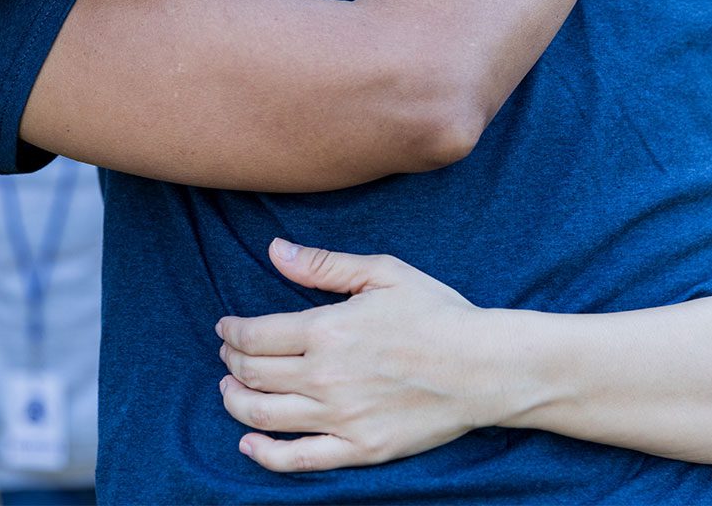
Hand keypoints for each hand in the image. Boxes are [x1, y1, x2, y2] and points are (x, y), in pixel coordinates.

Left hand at [214, 239, 497, 471]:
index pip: (254, 335)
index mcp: (328, 330)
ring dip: (235, 403)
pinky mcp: (359, 449)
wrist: (484, 367)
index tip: (226, 328)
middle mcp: (325, 376)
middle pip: (252, 374)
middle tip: (230, 356)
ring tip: (230, 392)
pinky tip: (249, 444)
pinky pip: (298, 459)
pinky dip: (264, 454)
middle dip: (231, 363)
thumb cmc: (438, 313)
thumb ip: (325, 264)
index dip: (231, 332)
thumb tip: (275, 251)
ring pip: (263, 416)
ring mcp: (340, 418)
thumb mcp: (384, 273)